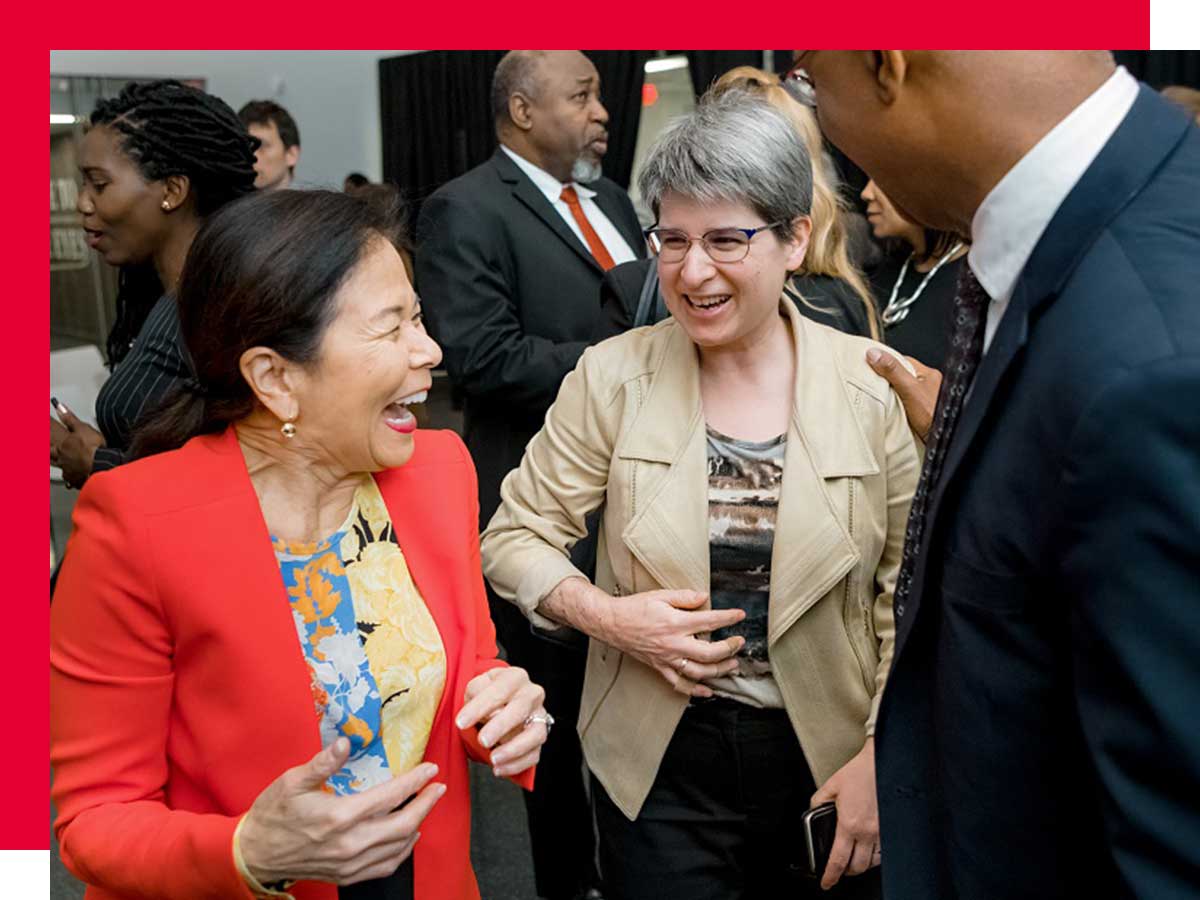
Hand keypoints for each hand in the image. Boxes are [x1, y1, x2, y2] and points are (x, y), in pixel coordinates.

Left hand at [52, 405, 104, 488]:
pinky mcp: (79, 480)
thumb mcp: (82, 428)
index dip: (46, 446)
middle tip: (50, 456)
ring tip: (65, 468)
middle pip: (52, 460)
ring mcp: (71, 472)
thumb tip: (60, 407)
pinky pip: (73, 481)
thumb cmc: (92, 448)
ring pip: (62, 471)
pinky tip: (76, 480)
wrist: (102, 465)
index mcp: (62, 448)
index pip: (49, 447)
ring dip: (63, 469)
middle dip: (51, 457)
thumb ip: (69, 418)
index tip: (44, 446)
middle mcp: (63, 461)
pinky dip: (74, 479)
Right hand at [238, 738, 444, 885]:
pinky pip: (385, 866)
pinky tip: (407, 837)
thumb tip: (346, 743)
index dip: (415, 781)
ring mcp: (349, 864)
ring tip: (426, 806)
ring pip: (399, 847)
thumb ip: (323, 762)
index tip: (430, 770)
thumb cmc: (273, 814)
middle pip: (404, 824)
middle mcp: (349, 843)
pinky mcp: (346, 876)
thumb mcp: (292, 781)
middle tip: (438, 787)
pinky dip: (403, 851)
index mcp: (339, 816)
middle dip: (426, 804)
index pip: (390, 796)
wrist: (254, 855)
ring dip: (418, 825)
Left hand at [456, 667, 546, 777]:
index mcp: (515, 677)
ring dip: (514, 749)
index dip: (479, 707)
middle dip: (500, 727)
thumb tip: (484, 711)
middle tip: (482, 740)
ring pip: (534, 735)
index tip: (461, 722)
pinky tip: (499, 769)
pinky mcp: (539, 738)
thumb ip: (476, 692)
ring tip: (493, 759)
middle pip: (520, 710)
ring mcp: (539, 717)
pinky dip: (517, 764)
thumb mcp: (476, 687)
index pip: (499, 690)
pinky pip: (534, 754)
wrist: (499, 703)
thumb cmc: (486, 695)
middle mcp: (532, 695)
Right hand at [598, 588, 744, 697]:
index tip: (739, 615)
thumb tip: (704, 597)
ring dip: (719, 671)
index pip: (709, 621)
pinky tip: (708, 691)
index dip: (728, 618)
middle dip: (729, 649)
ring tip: (732, 666)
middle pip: (709, 653)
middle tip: (739, 643)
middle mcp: (673, 644)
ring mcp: (667, 658)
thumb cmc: (635, 608)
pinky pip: (679, 684)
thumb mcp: (660, 595)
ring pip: (698, 671)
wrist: (612, 623)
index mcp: (675, 623)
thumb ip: (684, 596)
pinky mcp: (659, 667)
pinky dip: (695, 690)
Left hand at [811, 738, 878, 889]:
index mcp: (850, 824)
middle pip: (857, 867)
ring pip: (872, 862)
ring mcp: (883, 832)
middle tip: (839, 868)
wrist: (882, 763)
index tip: (826, 882)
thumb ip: (818, 802)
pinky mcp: (893, 828)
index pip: (838, 860)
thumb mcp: (831, 786)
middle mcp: (868, 832)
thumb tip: (814, 812)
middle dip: (846, 872)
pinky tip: (869, 849)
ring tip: (853, 858)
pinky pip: (884, 851)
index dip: (830, 875)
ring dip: (861, 865)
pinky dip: (875, 856)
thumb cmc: (860, 772)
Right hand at [866, 348, 942, 441]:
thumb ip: (892, 371)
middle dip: (885, 381)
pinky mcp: (921, 414)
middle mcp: (928, 385)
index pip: (901, 361)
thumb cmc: (933, 416)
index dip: (884, 363)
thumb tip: (875, 354)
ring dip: (890, 396)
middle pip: (900, 377)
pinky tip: (888, 412)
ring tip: (877, 399)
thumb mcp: (908, 390)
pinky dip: (895, 408)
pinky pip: (903, 406)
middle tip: (870, 385)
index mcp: (928, 374)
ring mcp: (925, 400)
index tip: (868, 366)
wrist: (942, 442)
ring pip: (901, 392)